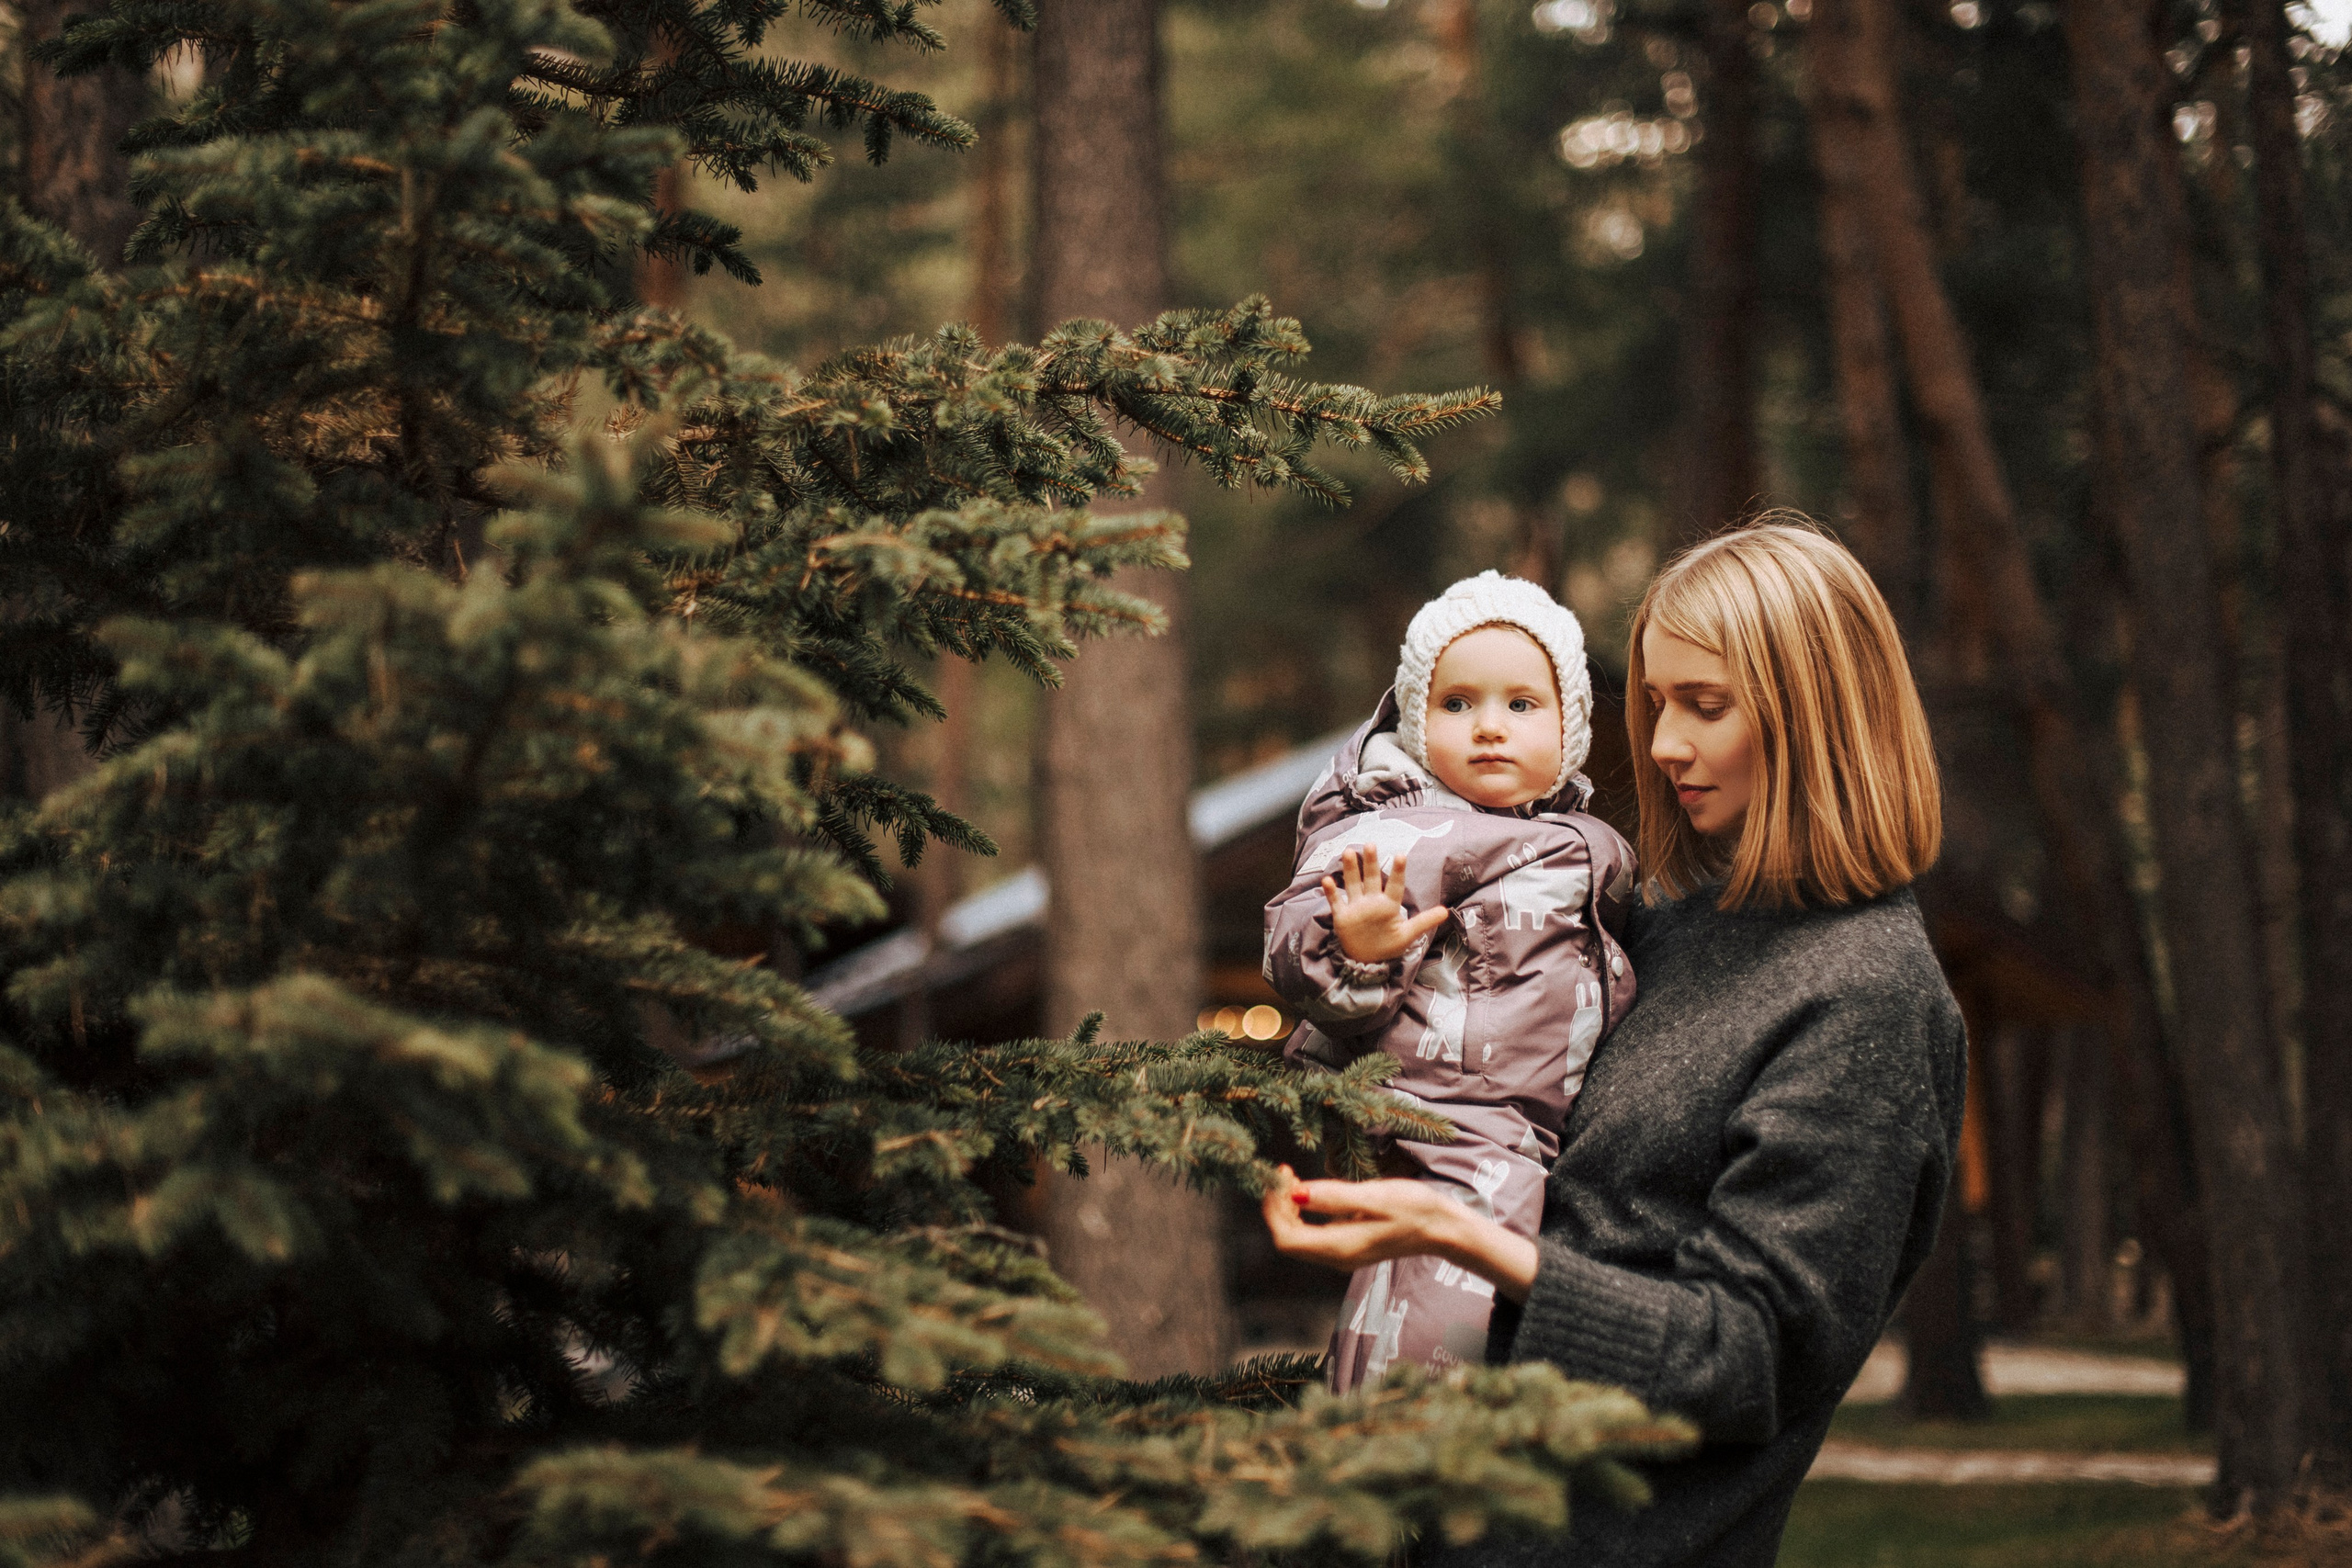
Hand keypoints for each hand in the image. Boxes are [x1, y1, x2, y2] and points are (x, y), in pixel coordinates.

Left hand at [1260, 1165, 1537, 1301]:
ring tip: (1293, 1177)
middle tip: (1284, 1172)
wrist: (1444, 1228)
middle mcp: (1336, 1258)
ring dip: (1289, 1208)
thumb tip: (1296, 1195)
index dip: (1274, 1208)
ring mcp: (1342, 1254)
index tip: (1280, 1176)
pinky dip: (1304, 1213)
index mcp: (1339, 1248)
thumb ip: (1334, 1197)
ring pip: (1299, 1237)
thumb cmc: (1414, 1208)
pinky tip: (1311, 1190)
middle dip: (1278, 1206)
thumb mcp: (1374, 1197)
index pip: (1286, 1237)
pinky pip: (1313, 1234)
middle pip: (1288, 1239)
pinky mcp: (1349, 1246)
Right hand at [1321, 844, 1449, 962]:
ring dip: (1350, 869)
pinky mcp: (1342, 916)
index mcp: (1388, 905)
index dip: (1397, 872)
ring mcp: (1356, 907)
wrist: (1367, 960)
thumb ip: (1424, 922)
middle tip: (1370, 844)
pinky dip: (1331, 892)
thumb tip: (1446, 911)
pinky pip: (1336, 902)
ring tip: (1348, 852)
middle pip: (1371, 878)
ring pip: (1353, 884)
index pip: (1394, 885)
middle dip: (1370, 862)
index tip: (1401, 855)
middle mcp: (1371, 902)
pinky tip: (1327, 880)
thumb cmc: (1388, 945)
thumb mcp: (1408, 935)